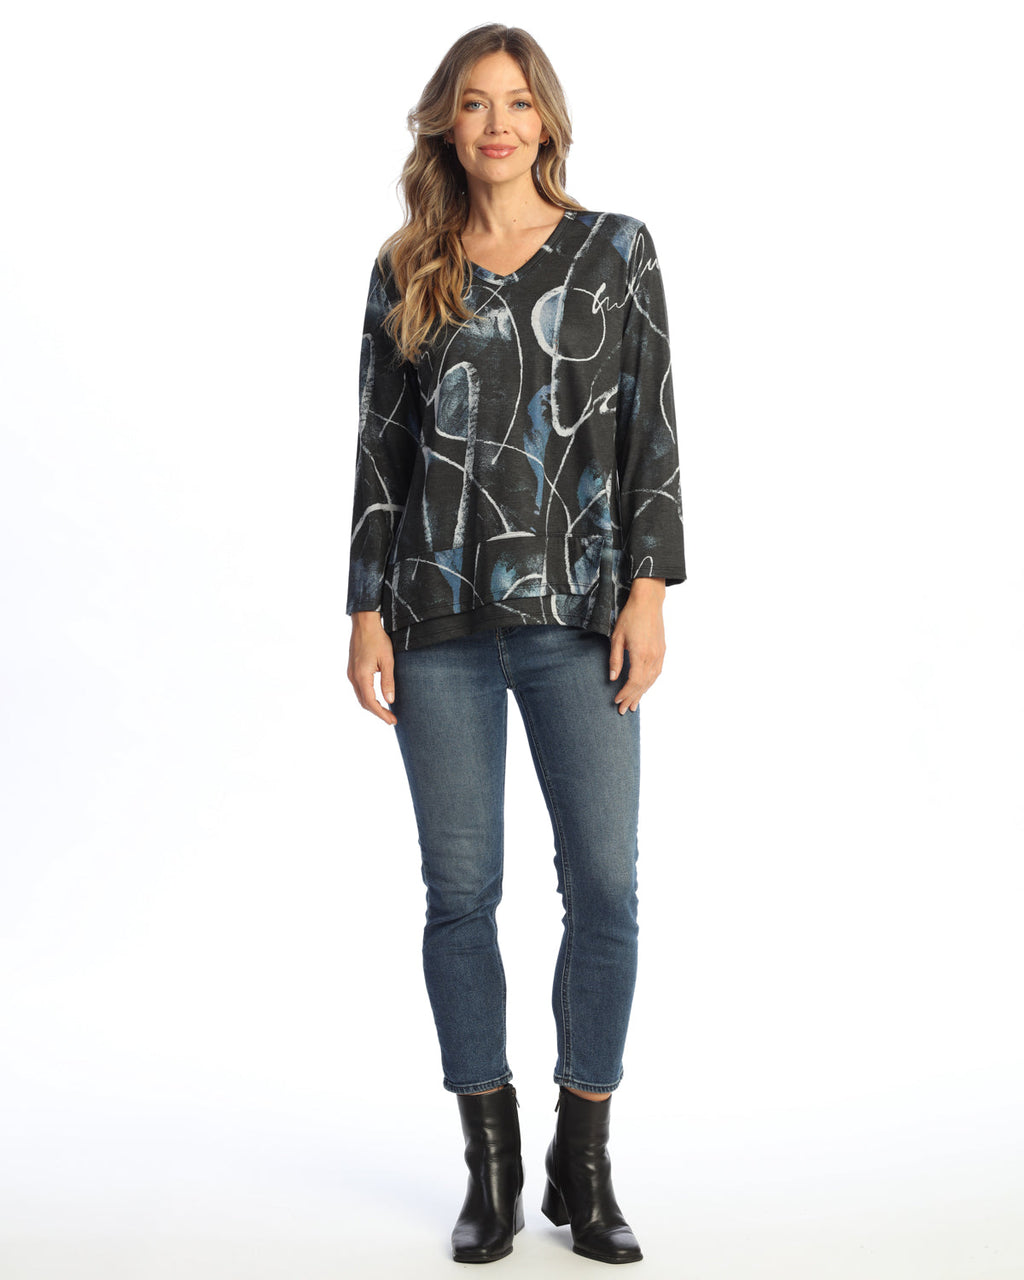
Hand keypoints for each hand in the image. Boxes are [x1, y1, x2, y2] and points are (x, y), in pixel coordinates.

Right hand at [347, 611, 397, 724]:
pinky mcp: (352, 669)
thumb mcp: (387, 660)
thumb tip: (390, 701)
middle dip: (378, 712)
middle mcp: (353, 677)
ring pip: (360, 696)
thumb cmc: (378, 639)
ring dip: (372, 706)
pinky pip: (359, 689)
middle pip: (364, 702)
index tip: (392, 720)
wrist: (364, 624)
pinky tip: (377, 697)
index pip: (371, 702)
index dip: (382, 714)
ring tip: (386, 711)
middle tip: (391, 719)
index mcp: (361, 676)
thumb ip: (388, 681)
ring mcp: (351, 673)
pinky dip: (368, 697)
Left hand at [609, 578, 665, 713]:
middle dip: (633, 698)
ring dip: (642, 693)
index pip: (633, 681)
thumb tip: (612, 678)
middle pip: (643, 684)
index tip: (616, 701)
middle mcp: (653, 657)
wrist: (648, 602)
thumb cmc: (630, 617)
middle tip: (624, 710)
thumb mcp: (617, 637)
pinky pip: (657, 672)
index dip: (625, 693)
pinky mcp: (662, 650)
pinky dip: (650, 683)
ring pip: (652, 680)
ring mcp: (660, 654)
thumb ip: (615, 659)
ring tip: (634, 704)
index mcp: (640, 654)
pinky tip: (644, 688)